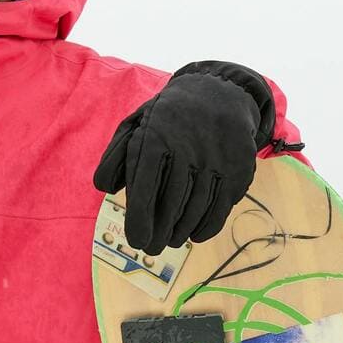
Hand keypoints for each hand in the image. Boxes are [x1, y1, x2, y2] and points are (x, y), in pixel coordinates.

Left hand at [92, 63, 273, 251]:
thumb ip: (117, 155)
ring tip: (170, 241)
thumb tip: (103, 187)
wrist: (219, 93)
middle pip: (172, 203)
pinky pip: (221, 207)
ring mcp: (216, 160)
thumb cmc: (168, 118)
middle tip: (151, 248)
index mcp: (157, 136)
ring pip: (197, 209)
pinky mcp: (238, 169)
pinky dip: (207, 227)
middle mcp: (188, 148)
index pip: (146, 185)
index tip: (136, 241)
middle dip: (159, 233)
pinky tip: (194, 234)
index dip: (140, 218)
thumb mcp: (137, 124)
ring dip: (181, 232)